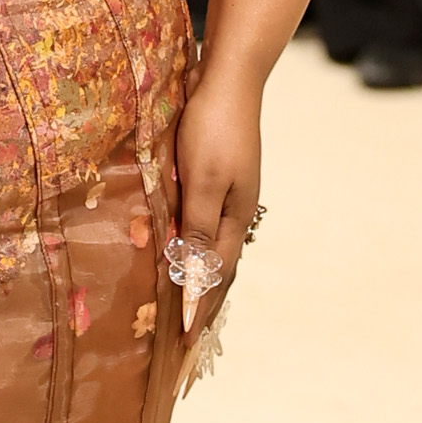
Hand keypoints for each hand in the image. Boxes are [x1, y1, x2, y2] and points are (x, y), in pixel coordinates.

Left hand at [169, 59, 262, 337]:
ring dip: (206, 280)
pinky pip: (211, 227)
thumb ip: (198, 230)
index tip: (184, 343)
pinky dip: (203, 250)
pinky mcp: (222, 177)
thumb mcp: (201, 183)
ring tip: (195, 306)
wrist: (230, 79)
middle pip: (222, 269)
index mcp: (234, 219)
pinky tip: (192, 249)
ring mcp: (232, 194)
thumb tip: (198, 278)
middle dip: (206, 304)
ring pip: (218, 249)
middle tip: (189, 338)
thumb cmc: (211, 129)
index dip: (199, 310)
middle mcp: (237, 212)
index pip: (214, 277)